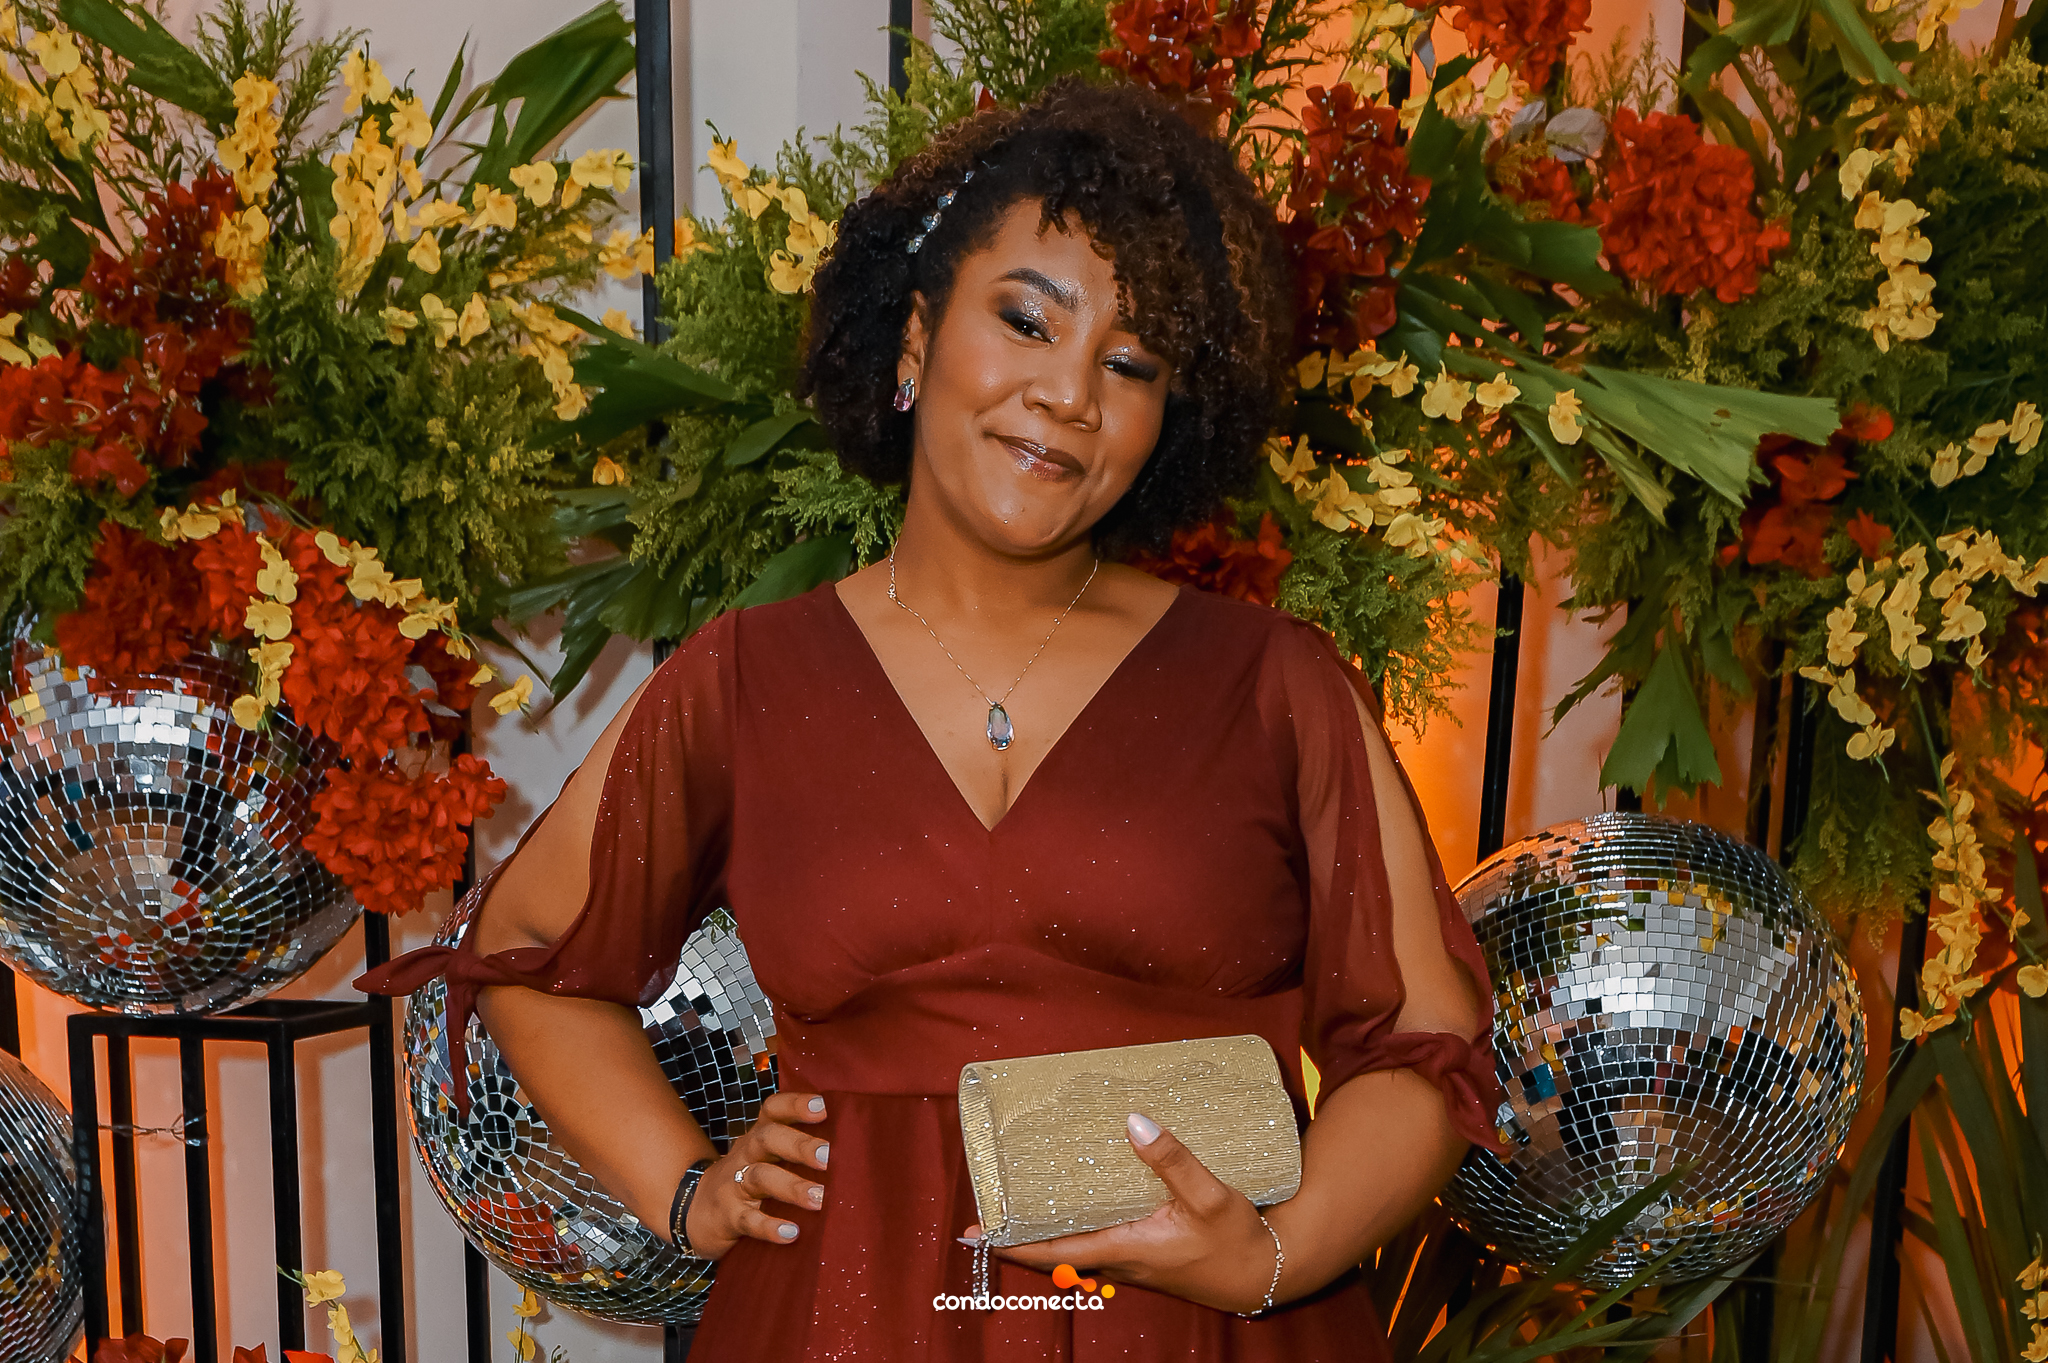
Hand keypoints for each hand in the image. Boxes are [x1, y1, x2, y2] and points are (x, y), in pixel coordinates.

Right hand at [684, 1090, 830, 1258]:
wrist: (694, 1210)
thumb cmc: (747, 1179)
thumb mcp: (765, 1157)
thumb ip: (798, 1149)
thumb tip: (857, 1149)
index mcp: (760, 1136)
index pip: (773, 1109)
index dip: (795, 1105)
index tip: (823, 1107)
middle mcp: (746, 1154)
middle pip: (769, 1138)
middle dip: (800, 1145)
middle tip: (830, 1156)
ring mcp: (734, 1185)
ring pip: (760, 1177)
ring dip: (791, 1186)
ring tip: (819, 1198)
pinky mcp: (728, 1216)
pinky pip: (748, 1220)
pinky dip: (770, 1227)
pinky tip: (792, 1234)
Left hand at [962, 1112, 1283, 1312]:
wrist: (1268, 1274)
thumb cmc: (1238, 1241)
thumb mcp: (1210, 1196)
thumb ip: (1172, 1160)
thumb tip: (1134, 1122)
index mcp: (1128, 1248)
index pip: (1056, 1250)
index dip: (1014, 1242)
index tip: (977, 1232)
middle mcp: (1123, 1261)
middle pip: (1057, 1253)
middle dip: (1020, 1236)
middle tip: (987, 1215)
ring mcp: (1135, 1262)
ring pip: (1078, 1249)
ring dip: (1047, 1233)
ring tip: (1019, 1206)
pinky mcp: (1148, 1256)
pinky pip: (1100, 1244)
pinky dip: (1077, 1230)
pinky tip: (1077, 1207)